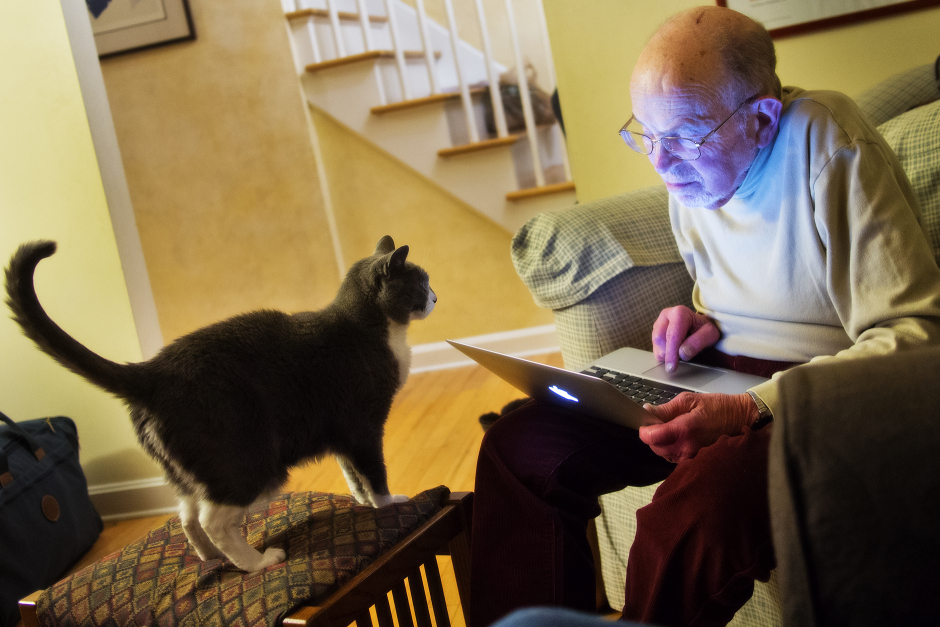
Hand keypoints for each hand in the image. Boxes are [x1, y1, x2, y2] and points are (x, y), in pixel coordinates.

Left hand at [638, 392, 757, 462]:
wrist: (740, 419)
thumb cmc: (717, 407)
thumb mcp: (689, 400)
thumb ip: (665, 409)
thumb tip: (647, 412)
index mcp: (684, 430)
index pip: (652, 437)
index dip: (644, 430)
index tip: (646, 423)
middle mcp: (686, 448)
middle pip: (655, 448)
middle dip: (653, 436)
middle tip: (661, 423)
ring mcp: (691, 457)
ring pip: (664, 454)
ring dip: (662, 443)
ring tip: (674, 429)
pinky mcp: (695, 461)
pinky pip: (675, 457)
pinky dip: (672, 448)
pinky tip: (681, 438)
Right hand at [652, 306, 720, 372]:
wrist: (700, 327)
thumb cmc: (705, 330)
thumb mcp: (710, 335)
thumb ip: (698, 342)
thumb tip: (682, 353)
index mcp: (679, 313)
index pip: (671, 335)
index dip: (671, 352)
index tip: (672, 366)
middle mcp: (666, 315)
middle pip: (659, 338)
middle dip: (667, 353)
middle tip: (679, 360)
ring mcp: (659, 323)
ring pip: (655, 344)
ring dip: (665, 354)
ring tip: (679, 353)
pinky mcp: (655, 331)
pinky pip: (654, 347)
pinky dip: (663, 354)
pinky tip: (674, 352)